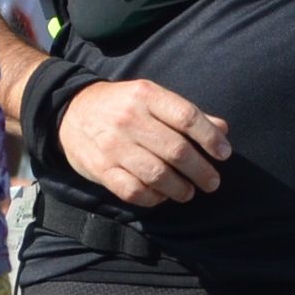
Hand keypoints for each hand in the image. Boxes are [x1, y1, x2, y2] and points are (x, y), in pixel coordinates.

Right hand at [56, 78, 230, 206]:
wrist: (69, 113)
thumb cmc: (121, 106)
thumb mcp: (151, 98)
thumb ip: (186, 114)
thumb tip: (223, 130)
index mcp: (146, 96)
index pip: (187, 117)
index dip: (210, 138)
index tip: (224, 154)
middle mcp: (129, 119)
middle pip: (176, 150)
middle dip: (201, 171)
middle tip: (212, 182)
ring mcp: (113, 145)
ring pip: (157, 174)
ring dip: (180, 188)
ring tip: (189, 192)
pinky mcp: (100, 169)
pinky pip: (133, 191)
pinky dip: (153, 198)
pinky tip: (162, 196)